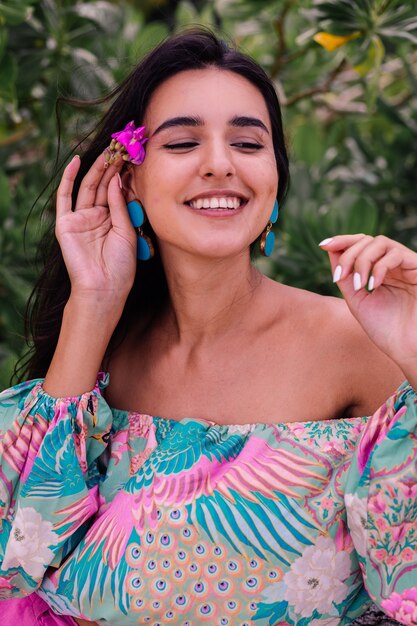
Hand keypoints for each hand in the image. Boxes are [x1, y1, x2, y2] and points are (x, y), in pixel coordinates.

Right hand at [56, 153, 136, 304]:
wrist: (104, 287)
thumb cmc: (121, 266)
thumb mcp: (127, 232)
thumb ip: (120, 206)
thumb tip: (117, 179)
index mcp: (113, 220)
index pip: (117, 190)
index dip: (124, 173)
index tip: (133, 155)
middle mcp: (97, 216)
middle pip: (103, 185)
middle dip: (112, 166)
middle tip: (121, 146)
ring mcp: (80, 218)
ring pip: (88, 187)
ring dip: (97, 168)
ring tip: (108, 150)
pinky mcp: (65, 223)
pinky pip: (65, 197)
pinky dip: (68, 179)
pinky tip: (76, 162)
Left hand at [320, 234, 416, 374]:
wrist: (407, 349)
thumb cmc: (385, 329)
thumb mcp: (357, 300)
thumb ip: (345, 276)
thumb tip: (331, 251)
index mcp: (380, 271)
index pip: (361, 245)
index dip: (342, 241)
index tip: (323, 246)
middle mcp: (394, 265)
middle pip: (367, 240)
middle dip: (348, 253)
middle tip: (339, 275)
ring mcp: (407, 265)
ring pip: (380, 242)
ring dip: (362, 259)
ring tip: (357, 284)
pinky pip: (395, 254)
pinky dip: (379, 267)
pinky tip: (372, 285)